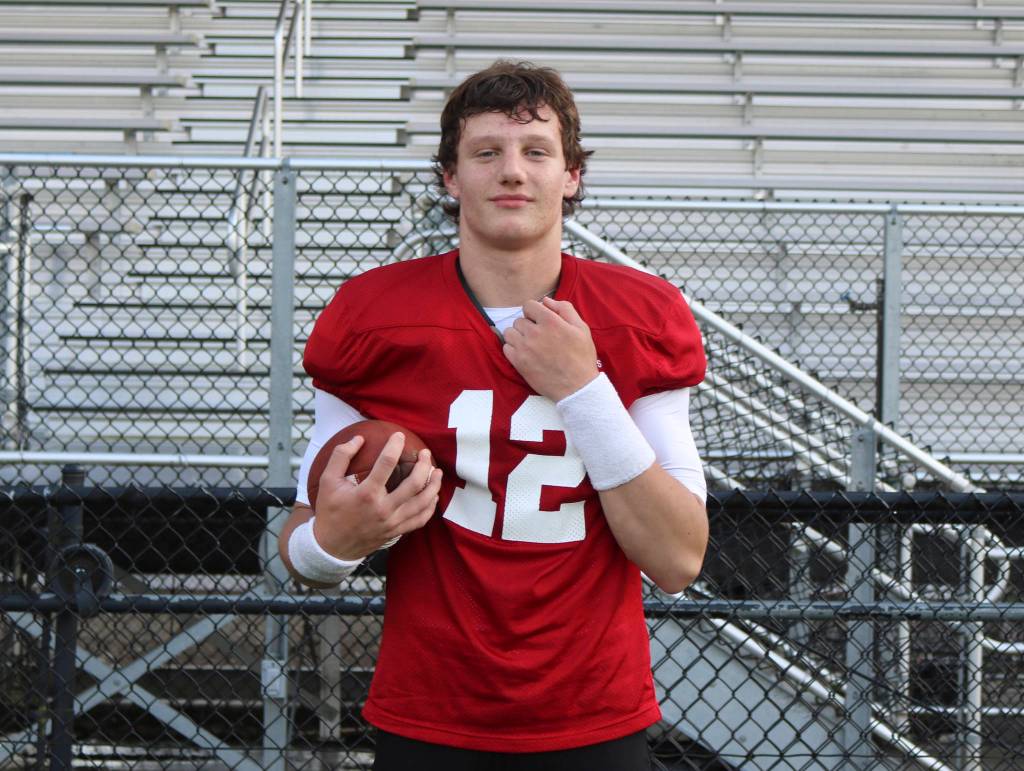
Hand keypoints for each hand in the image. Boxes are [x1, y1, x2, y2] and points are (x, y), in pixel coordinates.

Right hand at [311, 432, 441, 559]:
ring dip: (434, 485)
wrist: (331, 546)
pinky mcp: (396, 531)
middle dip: (424, 465)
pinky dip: (430, 507)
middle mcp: (383, 509)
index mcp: (366, 494)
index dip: (395, 446)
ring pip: (423, 502)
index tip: (399, 435)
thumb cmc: (330, 511)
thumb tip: (359, 438)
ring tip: (437, 471)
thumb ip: (341, 456)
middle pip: (414, 484)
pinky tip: (433, 495)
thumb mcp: (327, 481)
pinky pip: (420, 519)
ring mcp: (392, 522)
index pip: (386, 463)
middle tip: (425, 453)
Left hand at [502, 296, 599, 400]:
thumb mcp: (581, 328)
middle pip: (519, 320)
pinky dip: (513, 349)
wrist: (577, 387)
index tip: (540, 321)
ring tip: (530, 345)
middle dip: (527, 325)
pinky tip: (525, 354)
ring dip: (518, 336)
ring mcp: (525, 348)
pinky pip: (506, 348)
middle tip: (538, 336)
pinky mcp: (519, 363)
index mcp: (551, 321)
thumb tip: (545, 300)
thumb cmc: (581, 357)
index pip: (529, 305)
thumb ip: (565, 309)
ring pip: (510, 332)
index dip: (534, 312)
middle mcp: (535, 332)